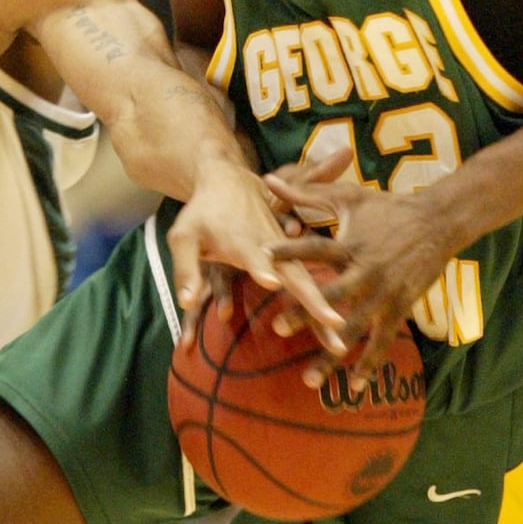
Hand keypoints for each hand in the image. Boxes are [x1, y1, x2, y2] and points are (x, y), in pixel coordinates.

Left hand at [167, 162, 344, 352]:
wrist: (229, 180)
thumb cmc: (202, 213)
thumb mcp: (183, 238)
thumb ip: (186, 269)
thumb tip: (186, 302)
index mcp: (243, 242)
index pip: (255, 257)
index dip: (262, 269)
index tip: (273, 283)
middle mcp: (272, 248)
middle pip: (297, 279)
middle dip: (314, 306)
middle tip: (333, 339)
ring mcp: (287, 250)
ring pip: (310, 282)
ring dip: (325, 311)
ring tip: (339, 342)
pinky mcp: (293, 252)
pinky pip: (309, 277)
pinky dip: (324, 300)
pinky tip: (336, 324)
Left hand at [264, 160, 456, 382]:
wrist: (438, 222)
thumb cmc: (388, 207)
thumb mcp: (349, 196)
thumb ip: (306, 193)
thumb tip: (268, 179)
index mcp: (350, 245)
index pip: (316, 249)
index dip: (290, 252)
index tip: (264, 258)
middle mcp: (367, 271)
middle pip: (333, 295)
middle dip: (306, 312)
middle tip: (278, 328)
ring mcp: (384, 294)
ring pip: (354, 329)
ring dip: (331, 354)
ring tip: (308, 379)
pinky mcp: (400, 309)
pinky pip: (382, 342)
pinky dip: (369, 366)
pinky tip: (353, 387)